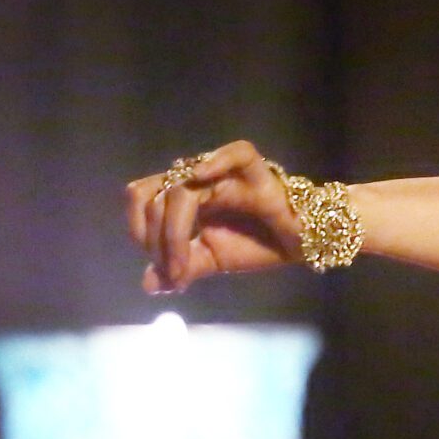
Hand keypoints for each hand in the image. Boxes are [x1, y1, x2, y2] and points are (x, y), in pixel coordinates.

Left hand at [123, 139, 299, 293]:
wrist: (298, 245)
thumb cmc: (256, 244)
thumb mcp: (211, 261)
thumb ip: (181, 268)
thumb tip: (149, 285)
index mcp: (183, 194)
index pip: (141, 198)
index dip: (139, 230)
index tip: (160, 268)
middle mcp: (198, 179)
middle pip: (155, 194)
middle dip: (155, 238)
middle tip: (174, 271)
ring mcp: (225, 173)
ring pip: (182, 187)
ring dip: (173, 230)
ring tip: (185, 265)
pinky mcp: (257, 171)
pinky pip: (236, 154)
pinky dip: (216, 160)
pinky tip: (202, 176)